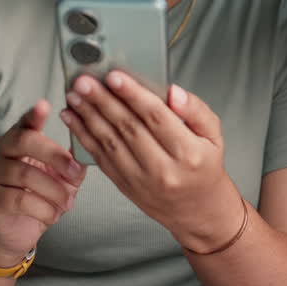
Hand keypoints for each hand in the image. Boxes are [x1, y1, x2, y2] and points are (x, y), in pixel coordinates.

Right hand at [0, 100, 85, 265]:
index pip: (26, 122)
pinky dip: (44, 209)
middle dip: (54, 156)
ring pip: (25, 174)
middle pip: (24, 141)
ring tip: (67, 203)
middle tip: (74, 173)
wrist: (21, 229)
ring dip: (54, 191)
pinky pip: (20, 199)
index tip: (45, 105)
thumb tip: (86, 153)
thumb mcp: (64, 177)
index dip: (34, 114)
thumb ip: (74, 163)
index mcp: (20, 139)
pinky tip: (53, 215)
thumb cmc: (43, 195)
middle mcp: (2, 151)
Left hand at [61, 72, 241, 250]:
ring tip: (74, 96)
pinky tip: (73, 119)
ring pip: (109, 142)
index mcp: (187, 153)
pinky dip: (83, 136)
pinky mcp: (124, 185)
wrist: (197, 209)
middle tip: (84, 81)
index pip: (156, 117)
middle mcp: (163, 169)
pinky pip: (100, 158)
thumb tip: (173, 92)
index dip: (133, 95)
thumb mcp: (213, 135)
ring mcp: (140, 180)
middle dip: (103, 101)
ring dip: (88, 116)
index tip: (114, 76)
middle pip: (128, 128)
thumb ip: (196, 109)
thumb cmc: (203, 166)